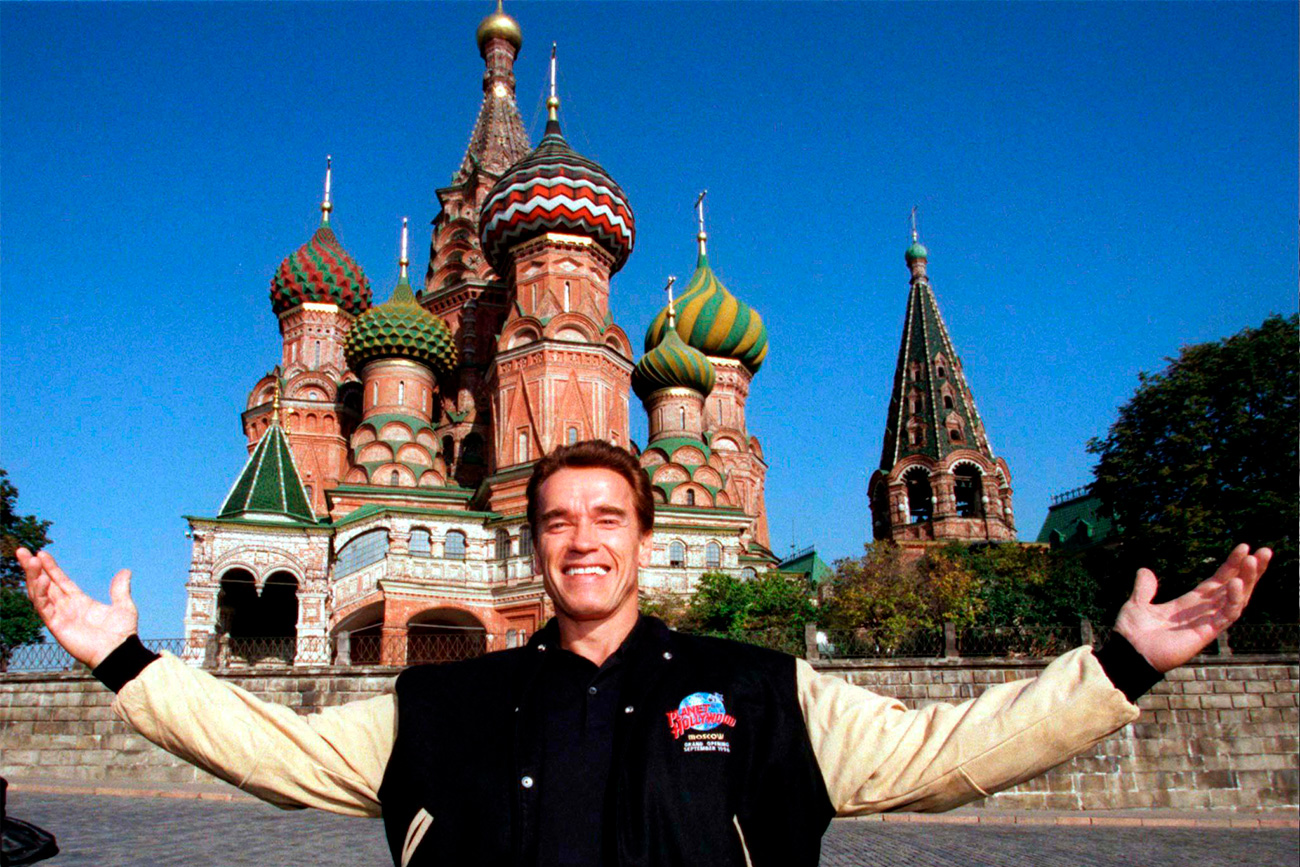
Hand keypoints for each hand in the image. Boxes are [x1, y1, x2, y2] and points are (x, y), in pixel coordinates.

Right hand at [18, 548, 138, 667]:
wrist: (119, 652)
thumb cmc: (122, 633)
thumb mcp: (123, 605)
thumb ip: (119, 589)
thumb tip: (125, 571)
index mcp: (80, 602)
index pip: (61, 581)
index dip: (51, 568)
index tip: (42, 553)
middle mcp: (67, 608)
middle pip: (45, 585)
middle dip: (33, 569)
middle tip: (23, 551)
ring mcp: (60, 617)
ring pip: (40, 594)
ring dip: (33, 577)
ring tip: (29, 560)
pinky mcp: (57, 626)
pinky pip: (44, 608)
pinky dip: (40, 594)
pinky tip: (40, 579)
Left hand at [1114, 543, 1270, 672]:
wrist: (1127, 651)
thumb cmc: (1132, 633)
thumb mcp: (1139, 603)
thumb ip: (1145, 588)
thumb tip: (1145, 570)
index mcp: (1189, 603)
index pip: (1217, 581)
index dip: (1231, 566)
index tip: (1244, 548)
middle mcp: (1202, 612)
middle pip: (1233, 588)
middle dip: (1250, 571)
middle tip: (1265, 552)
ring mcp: (1206, 622)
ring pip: (1236, 599)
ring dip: (1248, 580)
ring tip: (1255, 561)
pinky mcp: (1206, 633)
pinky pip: (1227, 615)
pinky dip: (1234, 599)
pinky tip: (1237, 583)